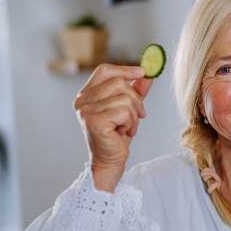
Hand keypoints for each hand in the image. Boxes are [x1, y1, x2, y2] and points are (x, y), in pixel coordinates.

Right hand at [73, 64, 152, 192]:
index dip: (125, 69)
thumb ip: (136, 90)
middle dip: (135, 100)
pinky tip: (122, 133)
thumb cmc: (116, 135)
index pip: (105, 70)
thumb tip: (148, 74)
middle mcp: (81, 100)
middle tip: (136, 116)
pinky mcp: (94, 121)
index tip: (142, 72)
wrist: (110, 161)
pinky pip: (124, 112)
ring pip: (125, 98)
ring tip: (126, 128)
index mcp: (86, 94)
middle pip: (119, 83)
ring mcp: (85, 111)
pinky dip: (130, 123)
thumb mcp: (128, 108)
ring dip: (133, 116)